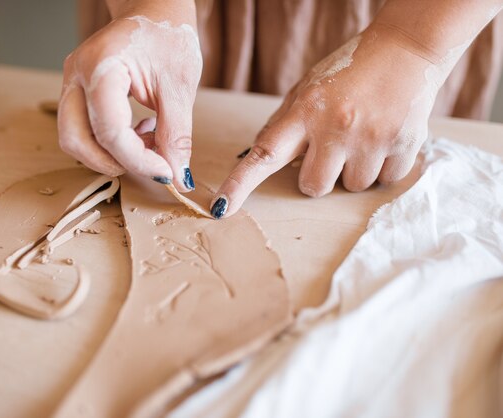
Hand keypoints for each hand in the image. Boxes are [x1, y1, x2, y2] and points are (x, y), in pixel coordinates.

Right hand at [58, 5, 201, 191]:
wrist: (156, 9)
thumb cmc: (168, 35)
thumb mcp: (179, 86)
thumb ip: (176, 133)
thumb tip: (177, 175)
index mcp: (100, 66)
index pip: (109, 131)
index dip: (138, 160)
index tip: (166, 173)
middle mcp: (76, 75)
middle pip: (75, 140)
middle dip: (114, 163)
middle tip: (152, 166)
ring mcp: (73, 84)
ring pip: (75, 138)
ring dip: (112, 155)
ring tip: (150, 143)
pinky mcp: (79, 92)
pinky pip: (84, 129)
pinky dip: (111, 143)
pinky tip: (142, 132)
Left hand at [210, 23, 448, 218]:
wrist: (406, 48)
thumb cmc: (348, 73)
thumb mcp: (307, 89)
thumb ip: (284, 124)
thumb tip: (258, 155)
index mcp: (305, 111)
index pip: (265, 154)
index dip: (240, 184)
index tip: (222, 207)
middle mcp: (335, 125)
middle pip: (312, 187)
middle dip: (320, 175)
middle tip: (333, 146)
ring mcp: (371, 136)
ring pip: (351, 187)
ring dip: (354, 170)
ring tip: (364, 135)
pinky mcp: (404, 143)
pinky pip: (385, 180)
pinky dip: (384, 166)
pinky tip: (385, 137)